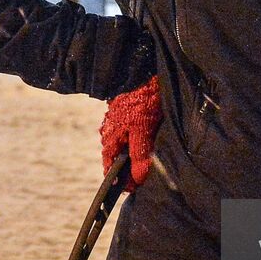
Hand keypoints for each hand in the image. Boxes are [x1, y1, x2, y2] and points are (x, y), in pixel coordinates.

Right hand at [100, 76, 161, 190]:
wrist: (141, 70)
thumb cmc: (141, 99)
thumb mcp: (143, 129)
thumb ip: (139, 154)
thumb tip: (137, 179)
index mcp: (111, 138)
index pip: (110, 167)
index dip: (121, 181)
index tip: (133, 190)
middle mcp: (111, 131)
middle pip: (118, 158)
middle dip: (130, 169)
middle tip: (145, 179)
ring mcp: (118, 122)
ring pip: (126, 146)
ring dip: (136, 156)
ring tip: (151, 163)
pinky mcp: (128, 113)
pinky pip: (131, 134)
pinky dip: (139, 142)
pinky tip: (151, 143)